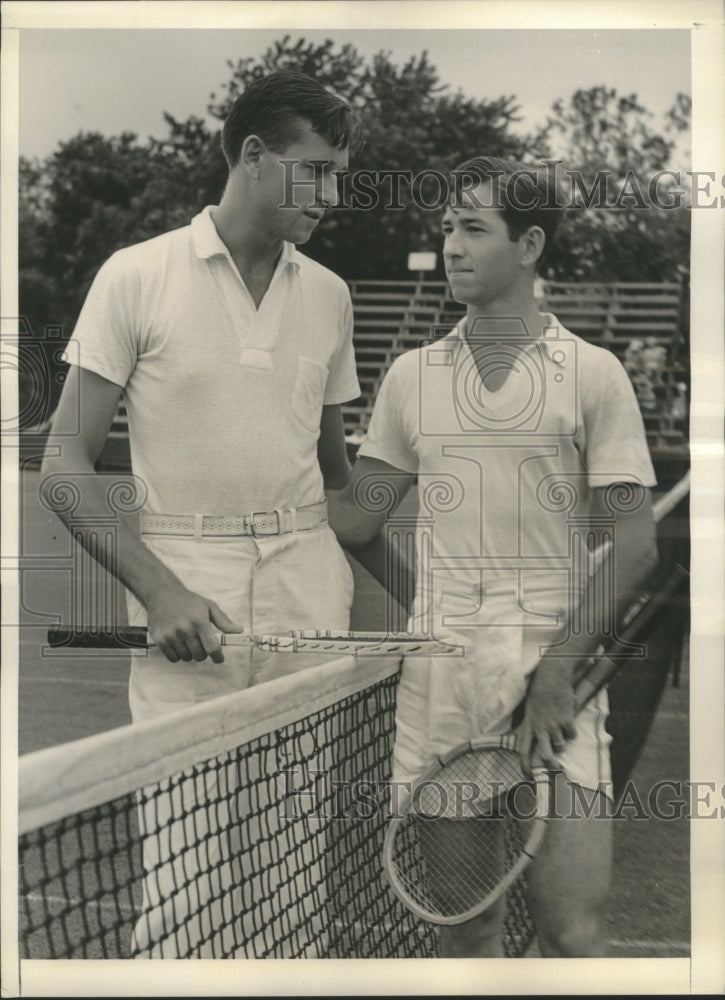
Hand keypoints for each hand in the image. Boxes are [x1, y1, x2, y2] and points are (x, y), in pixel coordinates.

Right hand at [145, 584, 242, 663]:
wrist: (163, 594)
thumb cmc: (189, 601)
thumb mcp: (209, 606)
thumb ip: (224, 621)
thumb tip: (239, 630)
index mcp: (200, 621)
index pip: (212, 648)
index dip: (218, 657)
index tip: (219, 659)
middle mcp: (185, 629)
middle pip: (200, 656)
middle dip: (204, 654)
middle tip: (201, 644)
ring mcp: (171, 635)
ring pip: (186, 658)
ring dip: (190, 654)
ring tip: (188, 642)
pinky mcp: (160, 639)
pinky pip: (173, 658)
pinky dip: (178, 655)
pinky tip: (178, 645)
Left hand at [518, 659, 576, 774]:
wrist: (551, 676)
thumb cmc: (539, 692)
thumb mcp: (529, 710)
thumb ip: (533, 726)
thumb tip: (538, 743)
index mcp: (528, 725)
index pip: (522, 750)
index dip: (524, 766)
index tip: (527, 777)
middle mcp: (540, 727)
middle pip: (544, 755)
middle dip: (550, 765)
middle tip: (555, 769)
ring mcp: (554, 724)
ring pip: (561, 745)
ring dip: (562, 741)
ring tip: (559, 728)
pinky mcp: (566, 720)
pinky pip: (572, 735)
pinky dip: (572, 731)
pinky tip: (568, 719)